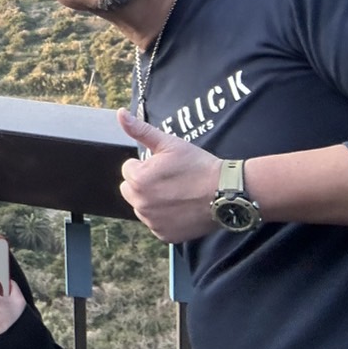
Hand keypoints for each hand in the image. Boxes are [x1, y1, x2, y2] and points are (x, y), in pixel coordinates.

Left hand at [117, 109, 222, 242]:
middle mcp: (140, 204)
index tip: (167, 166)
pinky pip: (155, 223)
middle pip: (130, 189)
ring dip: (153, 200)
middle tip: (171, 180)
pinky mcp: (165, 235)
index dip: (147, 165)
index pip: (129, 169)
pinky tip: (181, 208)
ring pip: (142, 207)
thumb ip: (140, 130)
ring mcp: (152, 222)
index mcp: (137, 180)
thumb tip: (120, 113)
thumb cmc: (198, 165)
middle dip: (144, 183)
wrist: (227, 192)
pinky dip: (164, 217)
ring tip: (178, 193)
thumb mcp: (169, 143)